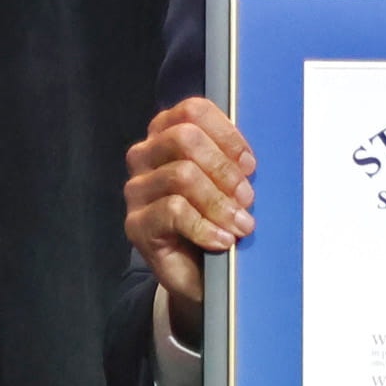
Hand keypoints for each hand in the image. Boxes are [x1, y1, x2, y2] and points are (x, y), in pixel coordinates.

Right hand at [124, 98, 256, 336]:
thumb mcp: (227, 184)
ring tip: (241, 225)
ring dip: (220, 202)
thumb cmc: (215, 219)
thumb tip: (247, 162)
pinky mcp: (136, 224)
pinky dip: (206, 227)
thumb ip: (232, 162)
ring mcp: (137, 190)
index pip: (192, 111)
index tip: (250, 165)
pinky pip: (174, 211)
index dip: (226, 134)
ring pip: (182, 175)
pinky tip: (223, 241)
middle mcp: (144, 156)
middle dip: (223, 169)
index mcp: (166, 134)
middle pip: (184, 138)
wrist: (199, 274)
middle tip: (247, 198)